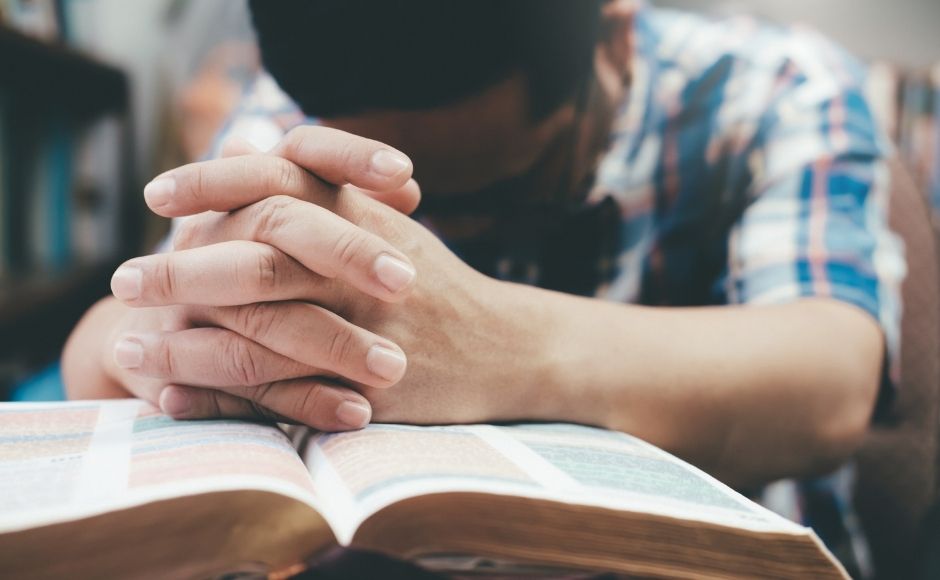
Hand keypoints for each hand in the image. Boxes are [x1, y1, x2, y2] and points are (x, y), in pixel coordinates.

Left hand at [111, 127, 543, 427]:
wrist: (507, 347)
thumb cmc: (438, 286)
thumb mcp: (387, 225)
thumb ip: (324, 190)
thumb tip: (253, 145)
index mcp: (365, 218)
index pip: (280, 183)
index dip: (214, 183)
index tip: (158, 195)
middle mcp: (364, 267)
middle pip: (261, 257)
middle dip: (184, 270)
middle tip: (125, 281)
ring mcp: (369, 329)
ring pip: (264, 332)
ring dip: (189, 345)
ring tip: (132, 353)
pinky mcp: (372, 385)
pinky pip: (285, 395)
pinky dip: (224, 399)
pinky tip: (176, 400)